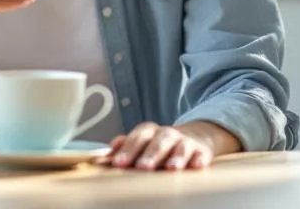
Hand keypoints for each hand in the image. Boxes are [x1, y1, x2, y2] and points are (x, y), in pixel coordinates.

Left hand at [96, 123, 215, 170]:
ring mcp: (185, 142)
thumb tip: (97, 160)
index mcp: (149, 132)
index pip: (138, 136)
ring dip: (176, 157)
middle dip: (150, 154)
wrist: (195, 138)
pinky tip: (196, 165)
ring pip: (181, 146)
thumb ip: (122, 152)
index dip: (128, 148)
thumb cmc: (160, 145)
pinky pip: (201, 154)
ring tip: (171, 168)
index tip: (118, 163)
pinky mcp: (201, 151)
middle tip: (142, 167)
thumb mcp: (142, 145)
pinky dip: (198, 159)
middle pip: (158, 140)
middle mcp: (167, 134)